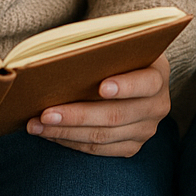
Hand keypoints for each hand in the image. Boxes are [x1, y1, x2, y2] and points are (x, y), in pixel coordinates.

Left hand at [28, 53, 170, 156]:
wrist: (135, 73)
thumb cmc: (120, 53)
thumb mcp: (121, 44)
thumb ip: (103, 50)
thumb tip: (64, 56)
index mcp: (159, 75)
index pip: (146, 83)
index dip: (125, 86)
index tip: (101, 87)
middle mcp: (158, 106)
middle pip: (115, 116)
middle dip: (77, 115)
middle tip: (45, 113)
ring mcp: (146, 130)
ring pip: (102, 137)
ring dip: (65, 132)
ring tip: (36, 124)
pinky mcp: (132, 147)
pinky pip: (98, 150)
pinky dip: (71, 142)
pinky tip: (49, 133)